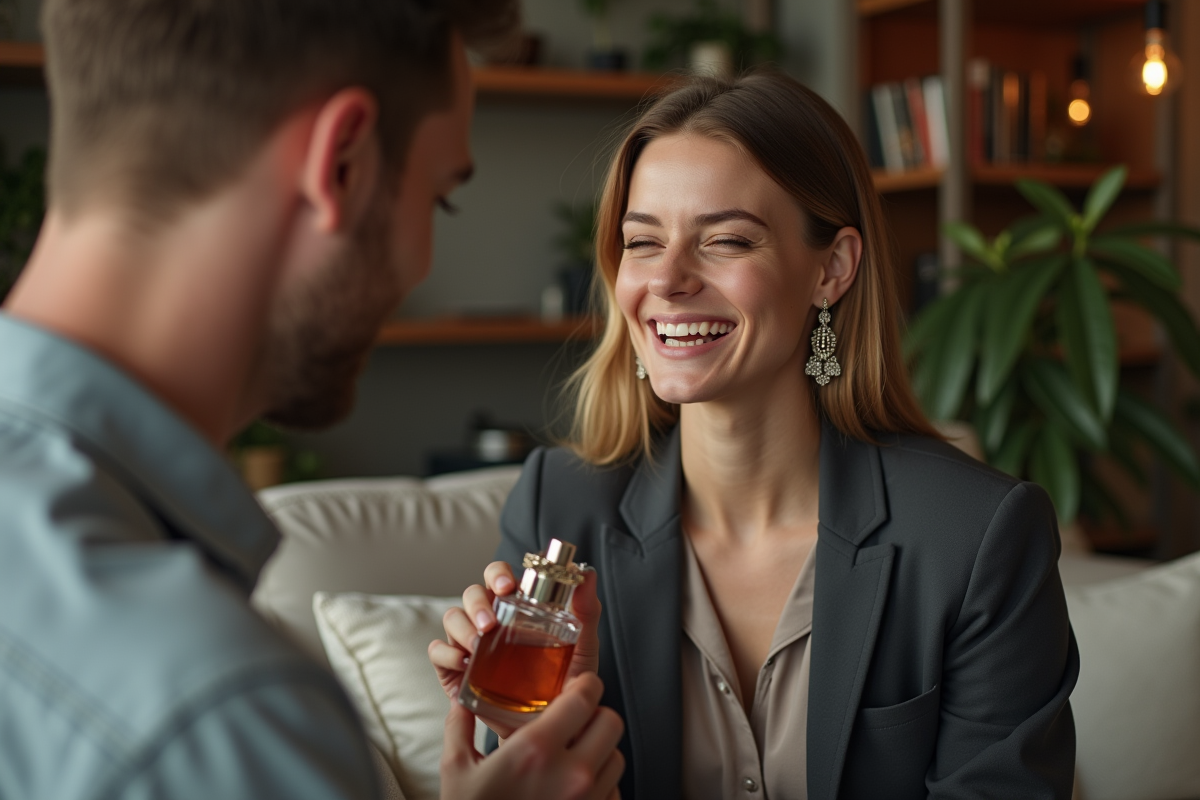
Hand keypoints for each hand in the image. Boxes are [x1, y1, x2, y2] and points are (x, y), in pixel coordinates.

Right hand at [429, 560, 603, 734]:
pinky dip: (447, 653)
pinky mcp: (455, 669)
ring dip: (463, 627)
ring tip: (479, 645)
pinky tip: (464, 663)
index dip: (498, 574)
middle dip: (478, 603)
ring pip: (452, 617)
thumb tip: (586, 572)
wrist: (548, 728)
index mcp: (517, 608)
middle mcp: (491, 620)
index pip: (499, 576)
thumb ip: (586, 610)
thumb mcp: (582, 648)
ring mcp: (470, 643)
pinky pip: (438, 651)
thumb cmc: (564, 684)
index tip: (508, 587)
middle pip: (472, 594)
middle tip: (491, 624)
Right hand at [440, 673, 623, 799]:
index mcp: (536, 750)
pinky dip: (601, 784)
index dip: (585, 685)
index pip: (584, 698)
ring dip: (599, 750)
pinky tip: (574, 787)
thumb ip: (460, 726)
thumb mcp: (456, 769)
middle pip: (611, 723)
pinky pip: (613, 791)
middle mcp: (570, 774)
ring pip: (616, 757)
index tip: (579, 685)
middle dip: (596, 716)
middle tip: (577, 720)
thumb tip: (462, 700)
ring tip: (574, 756)